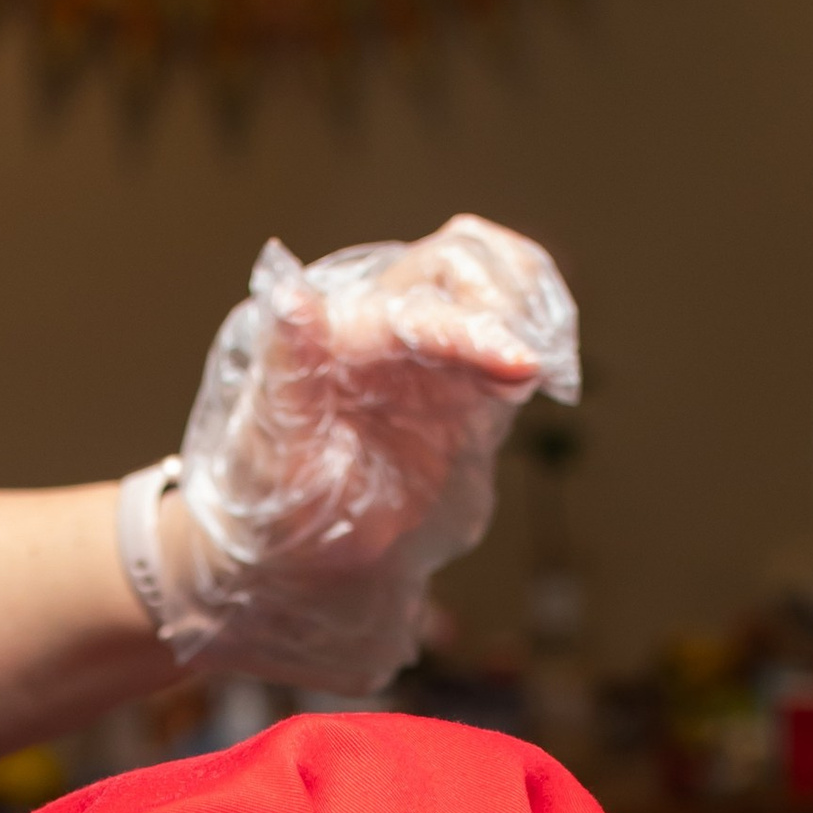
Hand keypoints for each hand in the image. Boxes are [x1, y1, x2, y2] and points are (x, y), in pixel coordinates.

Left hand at [164, 215, 579, 691]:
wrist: (293, 551)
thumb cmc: (269, 499)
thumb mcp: (268, 445)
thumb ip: (285, 368)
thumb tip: (289, 293)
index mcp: (342, 337)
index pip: (417, 312)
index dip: (472, 330)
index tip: (522, 368)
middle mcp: (388, 330)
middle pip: (460, 261)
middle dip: (508, 295)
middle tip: (533, 365)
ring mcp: (429, 358)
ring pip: (490, 287)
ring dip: (528, 309)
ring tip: (544, 365)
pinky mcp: (460, 393)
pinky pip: (504, 344)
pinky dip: (534, 346)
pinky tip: (544, 377)